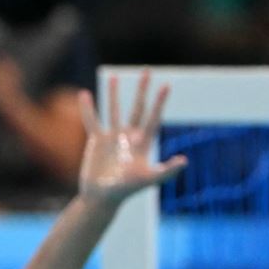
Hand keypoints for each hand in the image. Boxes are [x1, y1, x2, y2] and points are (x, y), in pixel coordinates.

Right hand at [77, 70, 188, 204]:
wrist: (102, 197)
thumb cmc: (126, 190)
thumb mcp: (148, 180)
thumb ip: (167, 171)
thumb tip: (185, 161)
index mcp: (143, 143)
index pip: (153, 118)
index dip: (159, 102)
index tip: (166, 85)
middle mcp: (129, 136)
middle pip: (137, 108)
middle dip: (142, 90)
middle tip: (147, 71)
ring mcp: (112, 137)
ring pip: (114, 110)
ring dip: (115, 93)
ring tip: (115, 76)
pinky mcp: (97, 141)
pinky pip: (91, 121)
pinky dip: (88, 108)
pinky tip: (84, 94)